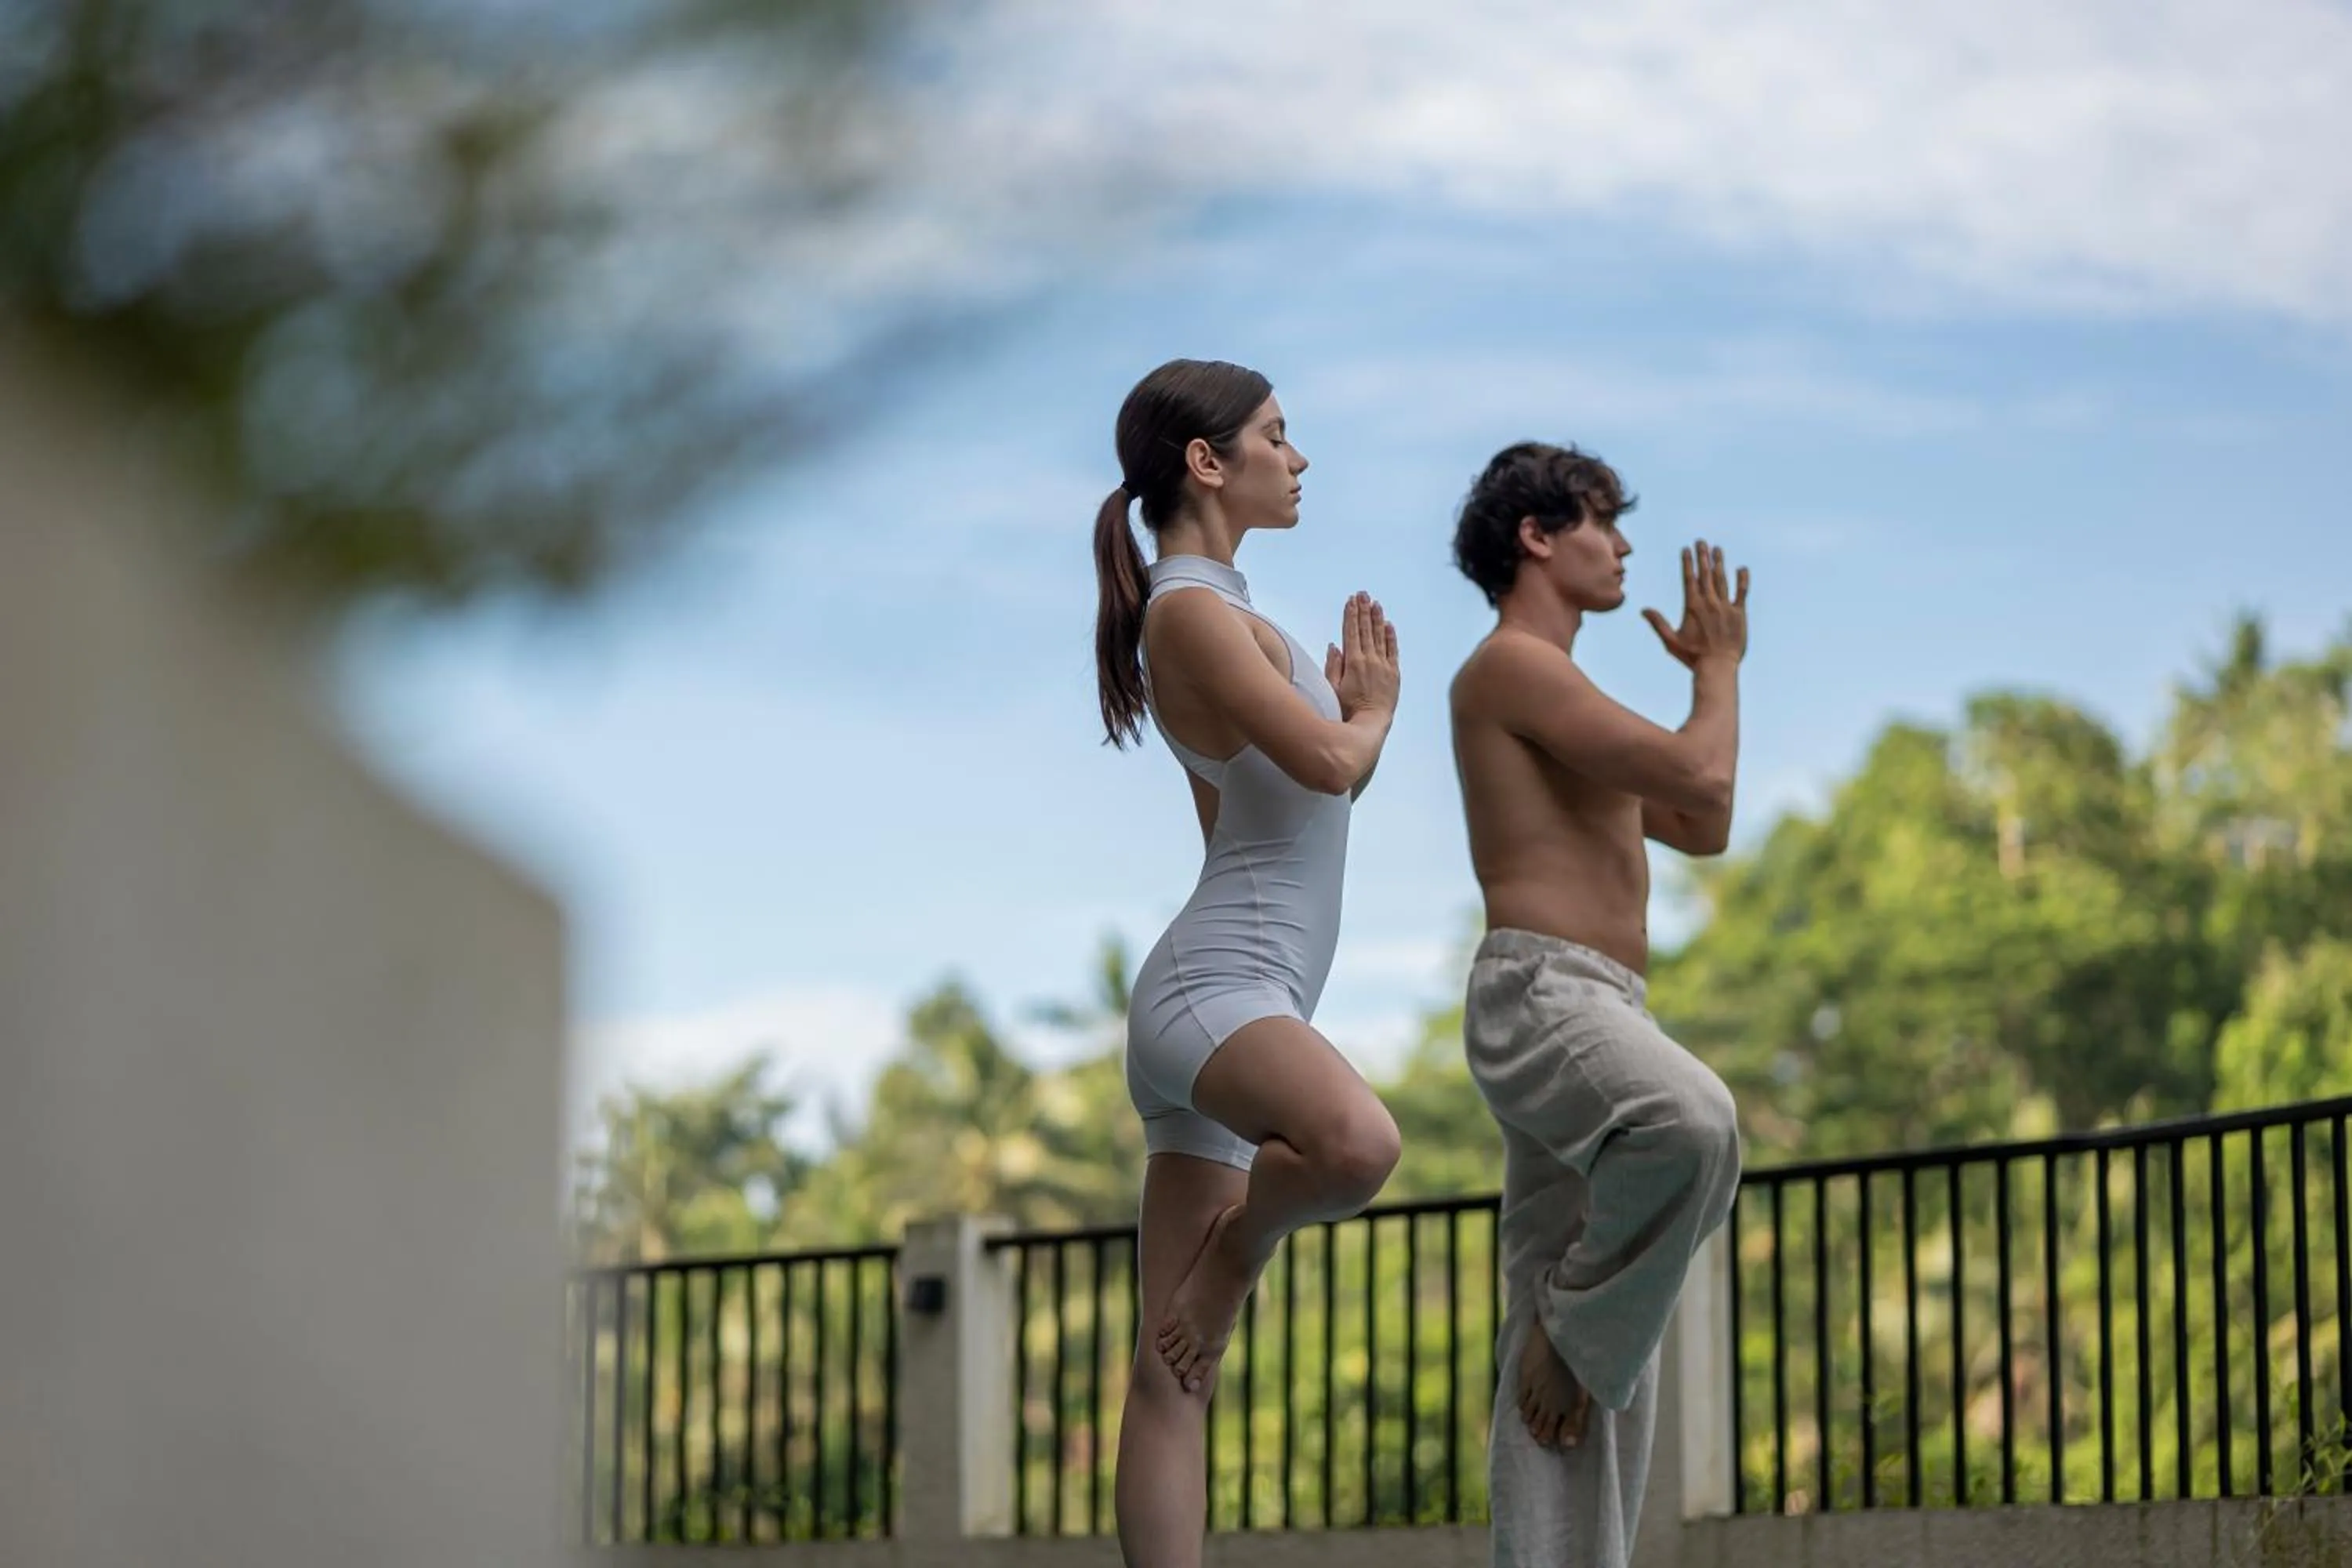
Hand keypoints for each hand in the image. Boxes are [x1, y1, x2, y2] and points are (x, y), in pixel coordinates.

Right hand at [1325, 591, 1399, 719]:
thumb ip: (1333, 666)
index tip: (1350, 601)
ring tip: (1375, 603)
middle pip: (1366, 630)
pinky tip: (1389, 625)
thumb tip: (1334, 646)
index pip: (1351, 632)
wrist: (1371, 724)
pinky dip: (1391, 636)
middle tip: (1363, 594)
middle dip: (1364, 610)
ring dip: (1377, 618)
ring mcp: (1384, 666)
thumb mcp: (1332, 688)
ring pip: (1380, 636)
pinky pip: (1393, 650)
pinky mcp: (1394, 674)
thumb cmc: (1347, 710)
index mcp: (1353, 662)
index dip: (1351, 615)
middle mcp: (1370, 660)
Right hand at [1641, 540, 1747, 670]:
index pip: (1689, 578)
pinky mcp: (1739, 613)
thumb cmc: (1693, 656)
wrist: (1718, 666)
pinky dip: (1742, 579)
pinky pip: (1742, 592)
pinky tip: (1742, 568)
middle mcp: (1710, 603)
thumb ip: (1658, 623)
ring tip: (1717, 549)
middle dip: (1703, 556)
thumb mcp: (1670, 641)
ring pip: (1722, 579)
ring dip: (1719, 563)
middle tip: (1701, 542)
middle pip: (1705, 574)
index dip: (1688, 562)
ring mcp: (1726, 607)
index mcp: (1693, 607)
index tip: (1686, 549)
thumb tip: (1643, 610)